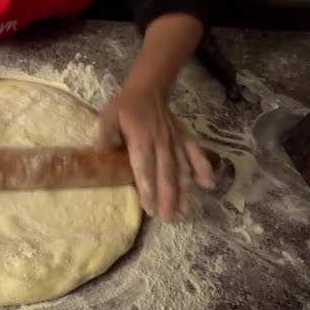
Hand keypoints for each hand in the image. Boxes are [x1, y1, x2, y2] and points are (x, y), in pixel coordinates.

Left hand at [96, 88, 214, 221]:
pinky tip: (209, 185)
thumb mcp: (107, 118)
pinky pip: (196, 154)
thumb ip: (104, 136)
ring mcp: (176, 141)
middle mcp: (162, 143)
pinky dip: (204, 169)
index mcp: (141, 140)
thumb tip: (100, 155)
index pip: (145, 168)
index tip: (151, 209)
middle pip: (166, 174)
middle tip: (169, 219)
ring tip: (186, 212)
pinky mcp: (185, 138)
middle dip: (168, 198)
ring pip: (182, 169)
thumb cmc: (125, 107)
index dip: (149, 189)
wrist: (148, 90)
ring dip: (185, 191)